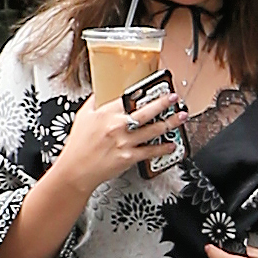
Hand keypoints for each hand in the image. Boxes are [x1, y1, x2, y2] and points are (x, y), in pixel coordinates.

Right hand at [53, 87, 186, 195]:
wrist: (76, 170)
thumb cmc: (78, 145)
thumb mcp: (83, 116)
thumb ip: (94, 102)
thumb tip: (101, 92)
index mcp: (106, 113)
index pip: (129, 98)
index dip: (144, 91)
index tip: (154, 87)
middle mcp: (118, 126)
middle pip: (146, 112)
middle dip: (163, 103)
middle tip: (174, 98)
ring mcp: (125, 142)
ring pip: (153, 130)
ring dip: (170, 123)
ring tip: (180, 117)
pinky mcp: (129, 157)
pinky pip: (150, 151)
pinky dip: (163, 148)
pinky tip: (172, 145)